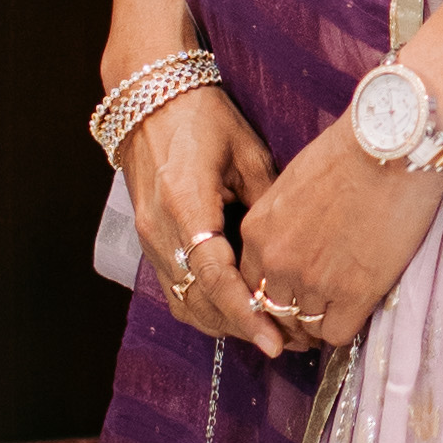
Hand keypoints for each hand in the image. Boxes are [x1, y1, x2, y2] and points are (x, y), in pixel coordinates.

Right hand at [122, 85, 289, 351]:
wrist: (148, 99)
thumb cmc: (202, 116)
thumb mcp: (248, 152)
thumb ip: (269, 203)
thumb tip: (294, 250)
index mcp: (186, 205)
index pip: (216, 278)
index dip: (247, 314)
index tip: (275, 342)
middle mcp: (160, 230)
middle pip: (200, 302)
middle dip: (242, 328)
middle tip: (289, 344)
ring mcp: (149, 239)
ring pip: (186, 304)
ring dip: (224, 324)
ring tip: (269, 333)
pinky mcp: (148, 241)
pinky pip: (176, 291)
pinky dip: (206, 308)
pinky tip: (238, 312)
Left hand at [231, 116, 442, 354]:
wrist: (394, 144)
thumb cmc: (352, 149)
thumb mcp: (295, 181)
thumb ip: (284, 220)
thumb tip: (297, 241)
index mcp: (259, 230)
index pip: (252, 283)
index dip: (274, 291)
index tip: (294, 290)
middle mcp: (278, 260)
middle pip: (274, 311)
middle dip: (293, 314)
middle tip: (318, 306)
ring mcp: (314, 280)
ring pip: (305, 327)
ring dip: (321, 319)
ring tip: (343, 304)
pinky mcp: (354, 292)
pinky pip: (336, 333)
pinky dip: (346, 325)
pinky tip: (360, 306)